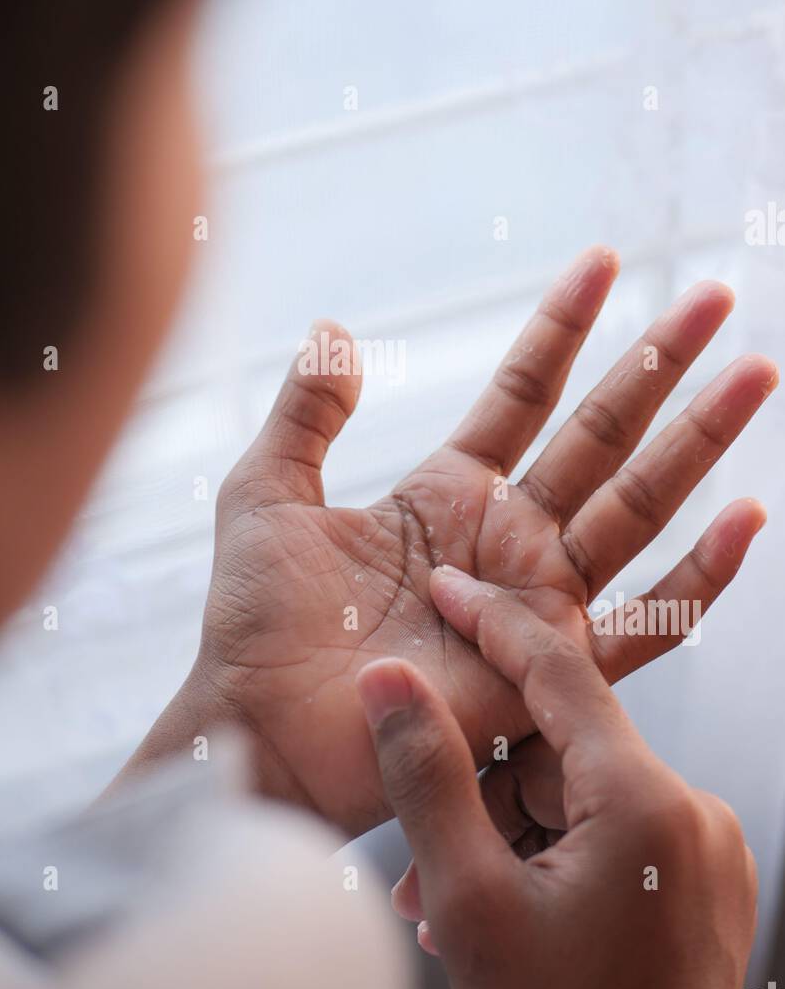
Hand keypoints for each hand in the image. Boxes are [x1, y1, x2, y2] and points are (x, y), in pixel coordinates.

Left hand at [127, 247, 773, 833]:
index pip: (524, 392)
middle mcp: (505, 538)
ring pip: (637, 504)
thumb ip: (306, 412)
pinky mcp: (550, 667)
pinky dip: (697, 577)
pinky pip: (643, 622)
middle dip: (659, 364)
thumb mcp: (267, 493)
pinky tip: (743, 517)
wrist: (259, 727)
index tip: (605, 262)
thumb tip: (334, 328)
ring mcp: (535, 599)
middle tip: (714, 296)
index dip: (564, 327)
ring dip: (698, 439)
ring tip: (754, 372)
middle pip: (601, 433)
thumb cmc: (254, 624)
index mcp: (447, 492)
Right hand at [357, 570, 757, 988]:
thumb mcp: (472, 903)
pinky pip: (606, 840)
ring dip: (503, 836)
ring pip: (577, 800)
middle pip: (562, 750)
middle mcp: (693, 816)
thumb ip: (427, 778)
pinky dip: (545, 861)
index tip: (446, 587)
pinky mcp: (696, 887)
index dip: (492, 619)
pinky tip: (495, 909)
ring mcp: (702, 855)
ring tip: (443, 903)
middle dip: (479, 788)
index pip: (560, 671)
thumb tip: (388, 684)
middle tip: (416, 844)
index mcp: (651, 805)